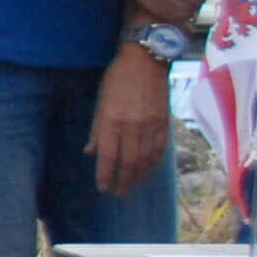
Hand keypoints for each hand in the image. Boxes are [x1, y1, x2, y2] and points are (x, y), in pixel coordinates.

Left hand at [92, 47, 171, 193]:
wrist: (147, 62)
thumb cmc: (117, 80)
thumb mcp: (100, 102)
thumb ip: (96, 130)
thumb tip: (90, 153)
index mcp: (112, 121)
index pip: (108, 156)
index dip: (105, 175)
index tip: (103, 188)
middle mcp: (132, 126)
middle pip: (129, 162)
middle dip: (123, 181)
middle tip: (118, 194)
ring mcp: (151, 126)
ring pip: (146, 159)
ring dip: (139, 177)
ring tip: (131, 187)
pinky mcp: (165, 123)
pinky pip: (160, 150)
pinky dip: (153, 164)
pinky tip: (148, 172)